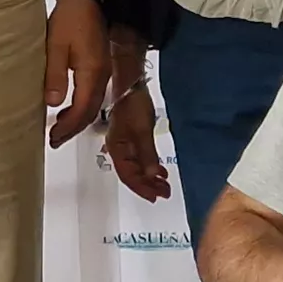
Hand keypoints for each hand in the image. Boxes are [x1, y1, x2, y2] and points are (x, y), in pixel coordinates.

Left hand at [41, 0, 111, 147]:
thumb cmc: (68, 20)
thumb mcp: (55, 47)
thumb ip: (55, 75)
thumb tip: (53, 104)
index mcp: (92, 72)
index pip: (82, 109)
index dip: (68, 126)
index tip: (53, 137)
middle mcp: (103, 76)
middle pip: (91, 111)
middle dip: (73, 128)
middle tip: (54, 140)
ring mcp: (104, 71)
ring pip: (94, 105)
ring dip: (78, 120)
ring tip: (60, 130)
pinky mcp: (101, 66)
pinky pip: (94, 95)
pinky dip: (82, 108)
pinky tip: (69, 109)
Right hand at [100, 80, 170, 201]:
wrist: (131, 84)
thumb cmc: (133, 105)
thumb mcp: (142, 131)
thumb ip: (147, 154)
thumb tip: (151, 175)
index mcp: (116, 149)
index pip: (128, 175)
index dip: (141, 188)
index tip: (156, 197)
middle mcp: (118, 149)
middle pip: (132, 173)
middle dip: (148, 185)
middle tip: (165, 193)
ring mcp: (125, 143)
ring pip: (137, 166)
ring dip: (150, 177)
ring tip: (165, 184)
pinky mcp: (132, 137)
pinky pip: (140, 158)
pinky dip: (150, 165)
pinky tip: (159, 169)